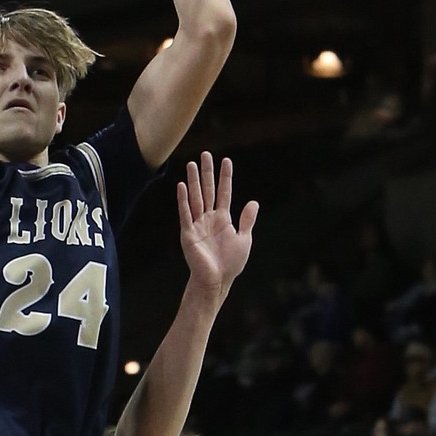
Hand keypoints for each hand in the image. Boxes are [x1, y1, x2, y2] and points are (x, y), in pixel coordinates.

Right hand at [177, 153, 258, 297]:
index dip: (225, 177)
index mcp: (222, 219)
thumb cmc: (230, 264)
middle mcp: (208, 219)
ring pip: (196, 198)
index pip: (224, 192)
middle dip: (207, 172)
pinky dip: (183, 200)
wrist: (217, 281)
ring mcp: (197, 225)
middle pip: (208, 190)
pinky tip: (182, 186)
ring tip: (191, 164)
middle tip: (205, 154)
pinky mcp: (188, 234)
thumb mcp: (244, 239)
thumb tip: (253, 202)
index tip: (226, 160)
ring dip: (193, 181)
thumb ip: (247, 220)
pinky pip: (185, 214)